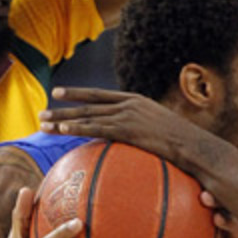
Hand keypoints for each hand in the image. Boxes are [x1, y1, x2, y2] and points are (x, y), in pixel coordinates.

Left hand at [41, 87, 198, 164]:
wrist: (194, 144)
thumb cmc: (184, 143)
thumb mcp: (163, 131)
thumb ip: (146, 131)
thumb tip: (139, 143)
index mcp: (136, 100)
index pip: (100, 95)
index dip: (77, 94)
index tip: (58, 93)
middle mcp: (128, 104)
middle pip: (88, 105)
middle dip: (62, 108)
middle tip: (42, 112)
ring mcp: (127, 115)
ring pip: (87, 116)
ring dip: (63, 119)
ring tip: (43, 123)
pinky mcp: (127, 129)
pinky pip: (97, 128)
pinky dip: (78, 128)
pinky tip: (62, 131)